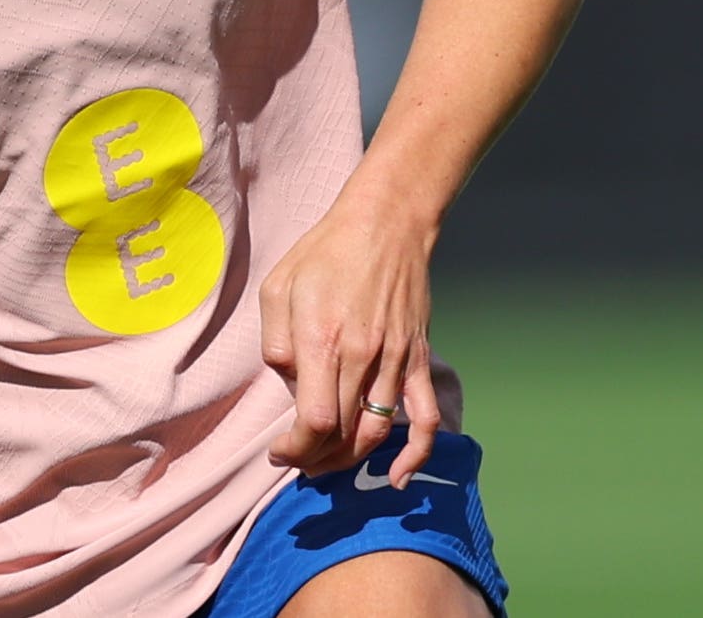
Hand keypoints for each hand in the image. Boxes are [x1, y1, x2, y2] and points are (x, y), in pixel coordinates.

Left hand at [258, 194, 444, 486]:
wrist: (385, 224)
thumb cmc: (324, 252)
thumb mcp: (278, 287)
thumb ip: (276, 342)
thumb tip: (289, 384)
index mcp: (322, 340)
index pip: (313, 421)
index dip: (294, 450)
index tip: (278, 453)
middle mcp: (362, 357)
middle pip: (341, 434)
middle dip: (313, 460)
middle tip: (295, 461)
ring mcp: (395, 361)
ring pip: (376, 433)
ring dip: (349, 460)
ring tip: (325, 463)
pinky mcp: (418, 359)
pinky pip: (426, 417)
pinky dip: (416, 454)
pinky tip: (399, 477)